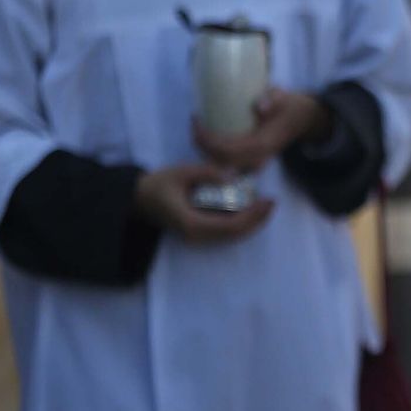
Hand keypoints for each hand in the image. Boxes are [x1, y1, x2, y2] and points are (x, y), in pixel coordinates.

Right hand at [135, 164, 274, 242]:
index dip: (253, 215)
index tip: (267, 201)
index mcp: (192, 223)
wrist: (138, 199)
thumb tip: (233, 177)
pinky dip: (242, 223)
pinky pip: (225, 233)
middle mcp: (196, 236)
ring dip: (252, 223)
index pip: (231, 225)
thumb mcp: (182, 172)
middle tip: (272, 202)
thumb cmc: (158, 184)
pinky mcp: (198, 234)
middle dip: (258, 220)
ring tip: (267, 206)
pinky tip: (252, 210)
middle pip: (236, 234)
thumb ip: (208, 173)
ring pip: (232, 237)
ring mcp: (197, 238)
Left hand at [193, 88, 329, 173]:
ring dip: (205, 150)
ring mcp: (254, 162)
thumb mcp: (286, 98)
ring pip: (221, 164)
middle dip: (201, 144)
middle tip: (194, 121)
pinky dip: (212, 152)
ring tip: (197, 128)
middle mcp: (257, 158)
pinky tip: (206, 138)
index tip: (196, 119)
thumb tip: (260, 106)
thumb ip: (274, 99)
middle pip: (219, 160)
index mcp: (263, 145)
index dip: (207, 139)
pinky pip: (226, 162)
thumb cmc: (293, 107)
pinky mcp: (251, 160)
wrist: (306, 121)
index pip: (227, 150)